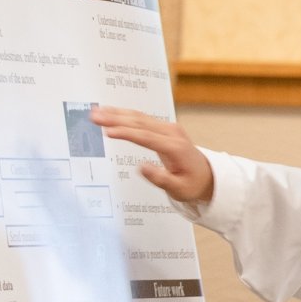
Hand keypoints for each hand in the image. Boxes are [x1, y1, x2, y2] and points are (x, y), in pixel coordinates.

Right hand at [92, 105, 213, 203]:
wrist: (206, 175)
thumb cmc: (191, 184)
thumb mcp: (179, 189)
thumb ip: (161, 179)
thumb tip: (142, 167)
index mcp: (175, 147)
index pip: (147, 137)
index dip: (126, 133)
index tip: (108, 132)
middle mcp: (172, 133)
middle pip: (140, 123)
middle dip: (115, 118)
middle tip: (94, 116)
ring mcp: (168, 128)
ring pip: (139, 117)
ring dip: (117, 113)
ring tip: (96, 111)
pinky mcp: (163, 128)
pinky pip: (141, 118)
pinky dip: (124, 115)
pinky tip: (109, 112)